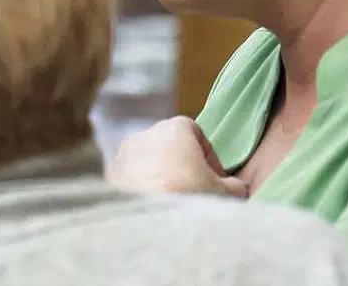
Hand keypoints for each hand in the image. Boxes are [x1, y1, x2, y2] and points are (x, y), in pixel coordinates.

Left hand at [106, 116, 248, 197]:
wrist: (146, 218)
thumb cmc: (189, 194)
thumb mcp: (223, 192)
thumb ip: (234, 185)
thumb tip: (237, 187)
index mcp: (173, 128)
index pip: (194, 131)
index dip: (207, 154)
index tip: (215, 177)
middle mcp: (144, 134)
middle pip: (168, 146)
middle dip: (182, 165)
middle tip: (194, 191)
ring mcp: (123, 153)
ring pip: (147, 162)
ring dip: (160, 177)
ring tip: (172, 202)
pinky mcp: (109, 174)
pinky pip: (130, 178)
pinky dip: (141, 188)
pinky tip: (151, 208)